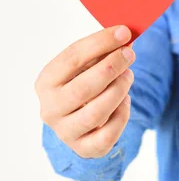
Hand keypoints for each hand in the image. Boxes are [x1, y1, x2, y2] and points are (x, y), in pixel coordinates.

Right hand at [35, 26, 135, 157]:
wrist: (80, 121)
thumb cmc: (85, 84)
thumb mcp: (86, 66)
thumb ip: (100, 52)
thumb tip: (123, 35)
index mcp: (46, 82)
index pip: (71, 58)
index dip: (100, 43)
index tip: (123, 32)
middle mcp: (50, 108)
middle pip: (83, 88)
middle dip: (112, 67)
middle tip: (130, 54)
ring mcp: (66, 131)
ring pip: (96, 113)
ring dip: (119, 90)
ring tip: (129, 75)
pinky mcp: (84, 148)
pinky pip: (108, 134)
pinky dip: (122, 114)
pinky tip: (125, 101)